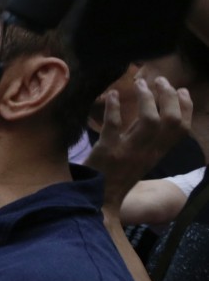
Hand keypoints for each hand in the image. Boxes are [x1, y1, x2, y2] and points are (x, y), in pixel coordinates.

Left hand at [86, 75, 191, 210]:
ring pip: (149, 120)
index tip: (181, 90)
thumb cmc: (115, 176)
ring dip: (146, 98)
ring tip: (139, 83)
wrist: (95, 200)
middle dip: (168, 96)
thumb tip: (155, 110)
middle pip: (170, 121)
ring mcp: (128, 151)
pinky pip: (114, 126)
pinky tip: (112, 95)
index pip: (182, 129)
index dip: (186, 107)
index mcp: (157, 154)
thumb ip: (146, 137)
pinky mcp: (107, 151)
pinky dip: (114, 107)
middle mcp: (147, 152)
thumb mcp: (139, 158)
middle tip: (158, 80)